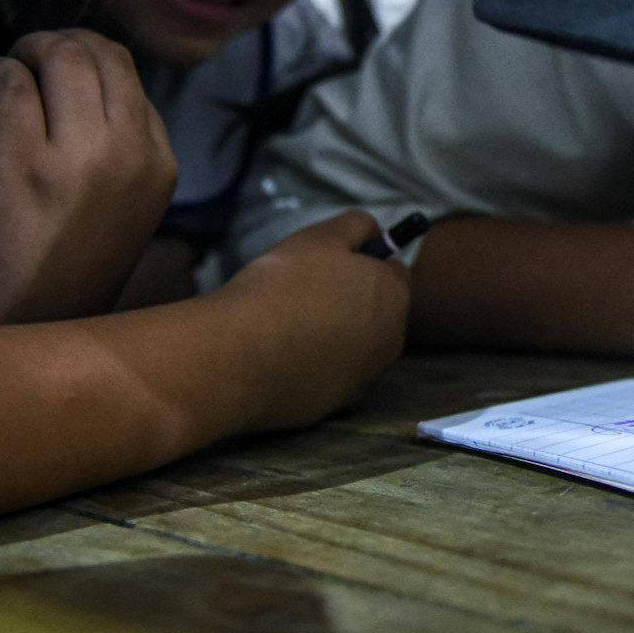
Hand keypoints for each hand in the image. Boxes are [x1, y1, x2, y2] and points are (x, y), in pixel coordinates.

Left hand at [0, 30, 177, 325]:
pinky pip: (12, 84)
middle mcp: (130, 154)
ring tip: (10, 66)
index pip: (134, 79)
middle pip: (102, 55)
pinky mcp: (23, 161)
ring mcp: (78, 157)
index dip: (93, 61)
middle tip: (31, 55)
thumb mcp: (130, 202)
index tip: (63, 69)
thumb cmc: (74, 262)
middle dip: (61, 42)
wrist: (24, 321)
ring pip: (62, 58)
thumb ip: (126, 145)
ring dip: (29, 49)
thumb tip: (94, 75)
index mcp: (161, 165)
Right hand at [214, 211, 409, 430]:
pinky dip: (313, 364)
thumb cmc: (283, 287)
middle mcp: (390, 343)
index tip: (331, 261)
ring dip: (333, 333)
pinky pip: (329, 375)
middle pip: (378, 311)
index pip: (393, 270)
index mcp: (395, 298)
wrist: (239, 357)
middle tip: (305, 290)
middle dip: (351, 299)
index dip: (364, 260)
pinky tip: (280, 356)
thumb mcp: (320, 237)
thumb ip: (356, 226)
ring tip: (288, 323)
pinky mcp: (333, 406)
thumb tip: (375, 232)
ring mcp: (363, 379)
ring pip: (355, 345)